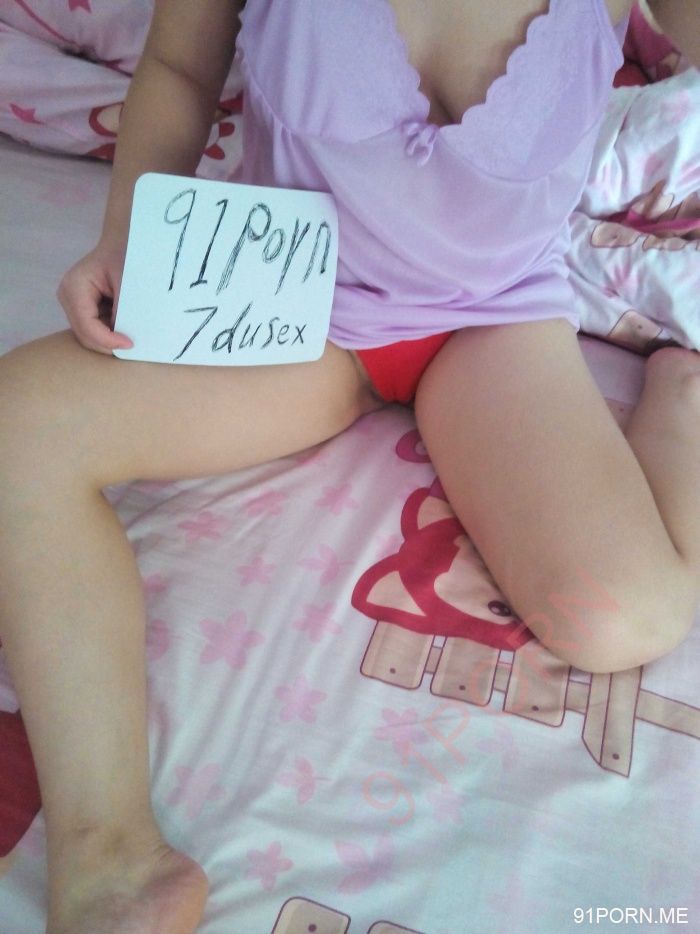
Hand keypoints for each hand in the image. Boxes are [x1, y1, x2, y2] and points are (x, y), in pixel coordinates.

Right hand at [57, 240, 133, 354]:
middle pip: (84, 334)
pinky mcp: (80, 308)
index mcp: (75, 286)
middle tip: (133, 347)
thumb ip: (125, 310)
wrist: (122, 245)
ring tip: (130, 337)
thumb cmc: (126, 257)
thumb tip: (127, 339)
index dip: (107, 340)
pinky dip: (109, 333)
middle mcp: (67, 296)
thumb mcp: (128, 283)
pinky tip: (124, 328)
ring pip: (88, 335)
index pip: (87, 325)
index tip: (130, 344)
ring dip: (109, 340)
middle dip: (108, 344)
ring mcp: (72, 304)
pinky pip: (93, 329)